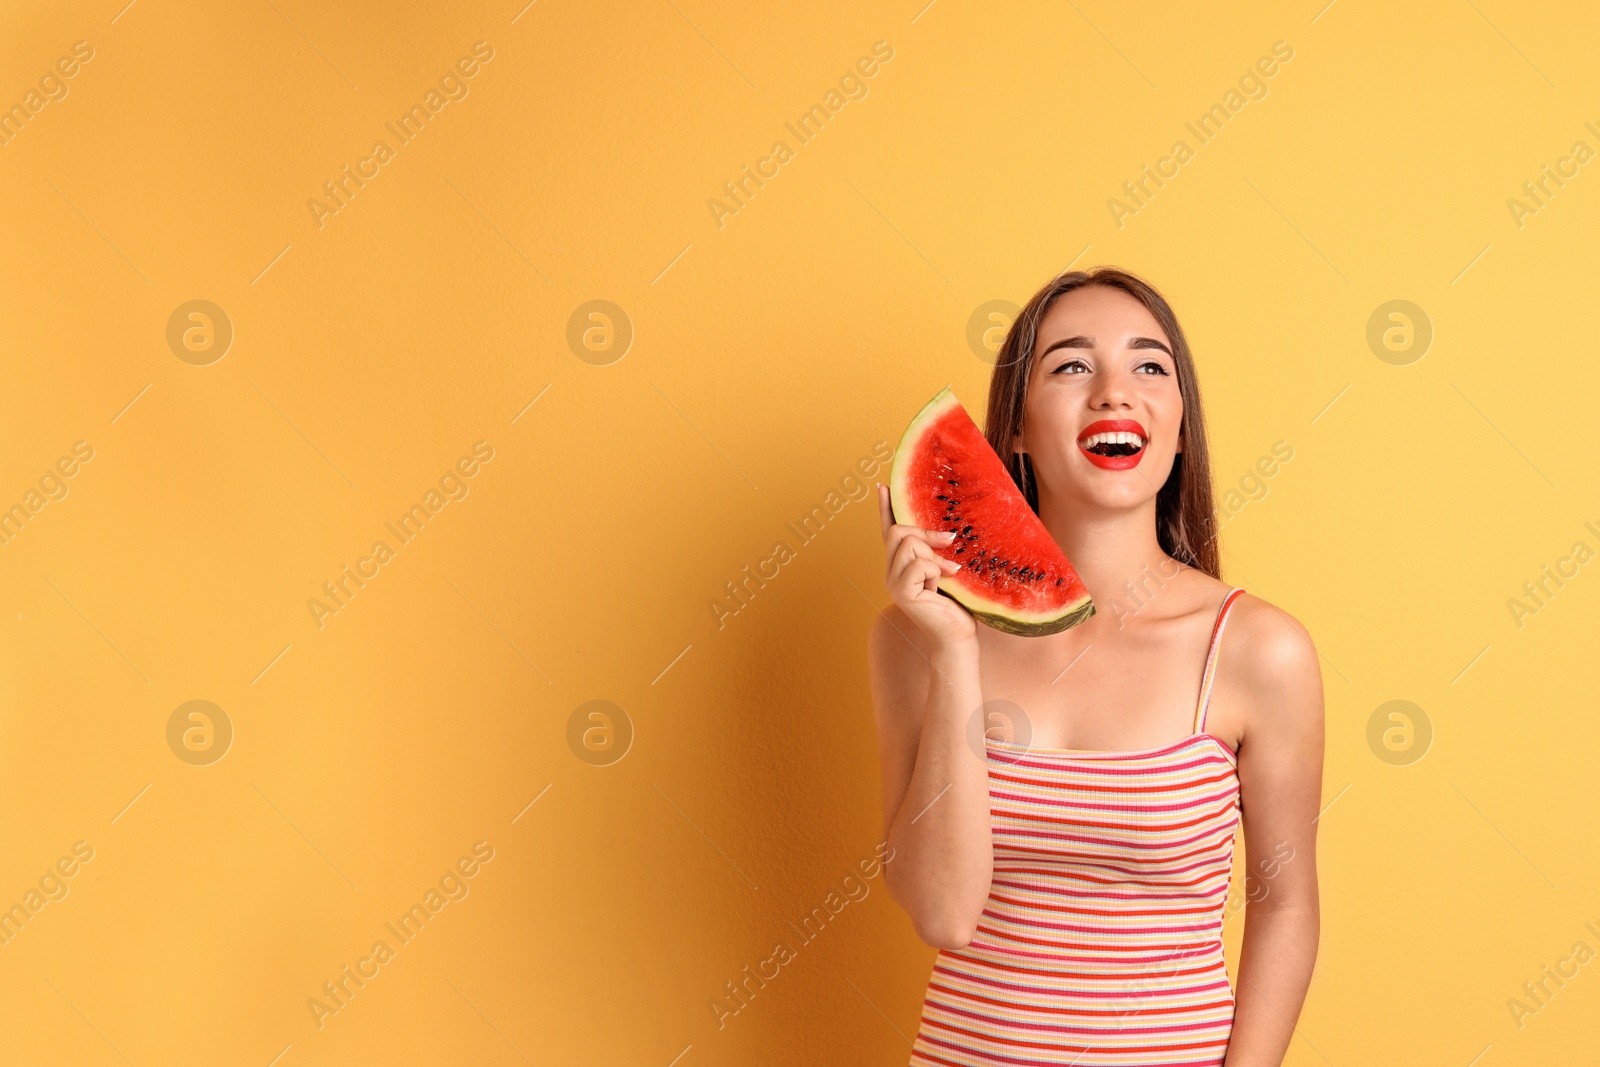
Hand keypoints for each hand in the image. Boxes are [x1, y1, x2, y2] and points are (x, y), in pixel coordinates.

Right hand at [877, 483, 977, 647]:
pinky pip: (919, 563)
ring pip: (909, 544)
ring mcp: (893, 583)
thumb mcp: (946, 570)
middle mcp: (891, 573)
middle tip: (950, 541)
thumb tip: (947, 532)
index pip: (888, 532)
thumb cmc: (957, 606)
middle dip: (926, 532)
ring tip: (949, 573)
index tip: (882, 486)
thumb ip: (938, 552)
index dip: (885, 509)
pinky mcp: (902, 592)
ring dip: (934, 554)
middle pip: (898, 531)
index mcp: (900, 566)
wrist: (958, 636)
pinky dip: (937, 569)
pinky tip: (947, 582)